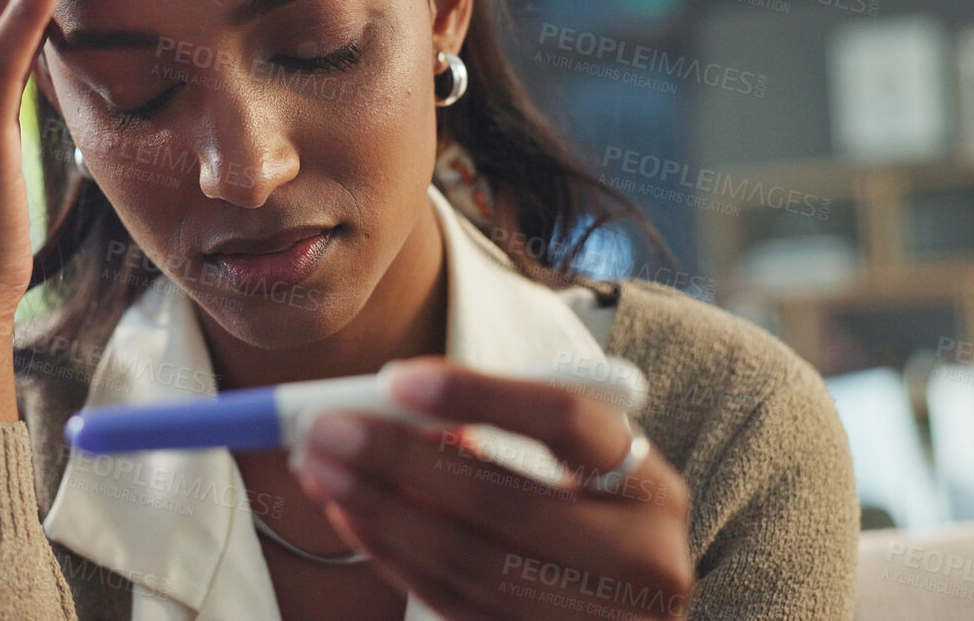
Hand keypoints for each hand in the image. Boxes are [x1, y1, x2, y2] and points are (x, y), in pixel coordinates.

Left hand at [289, 356, 694, 619]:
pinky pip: (454, 604)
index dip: (480, 394)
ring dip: (382, 511)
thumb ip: (499, 437)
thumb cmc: (585, 527)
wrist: (620, 617)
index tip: (394, 377)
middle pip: (506, 503)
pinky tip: (352, 517)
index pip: (567, 422)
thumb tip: (391, 407)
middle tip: (326, 428)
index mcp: (652, 489)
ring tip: (321, 469)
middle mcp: (642, 562)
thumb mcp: (572, 474)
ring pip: (470, 564)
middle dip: (400, 461)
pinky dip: (395, 558)